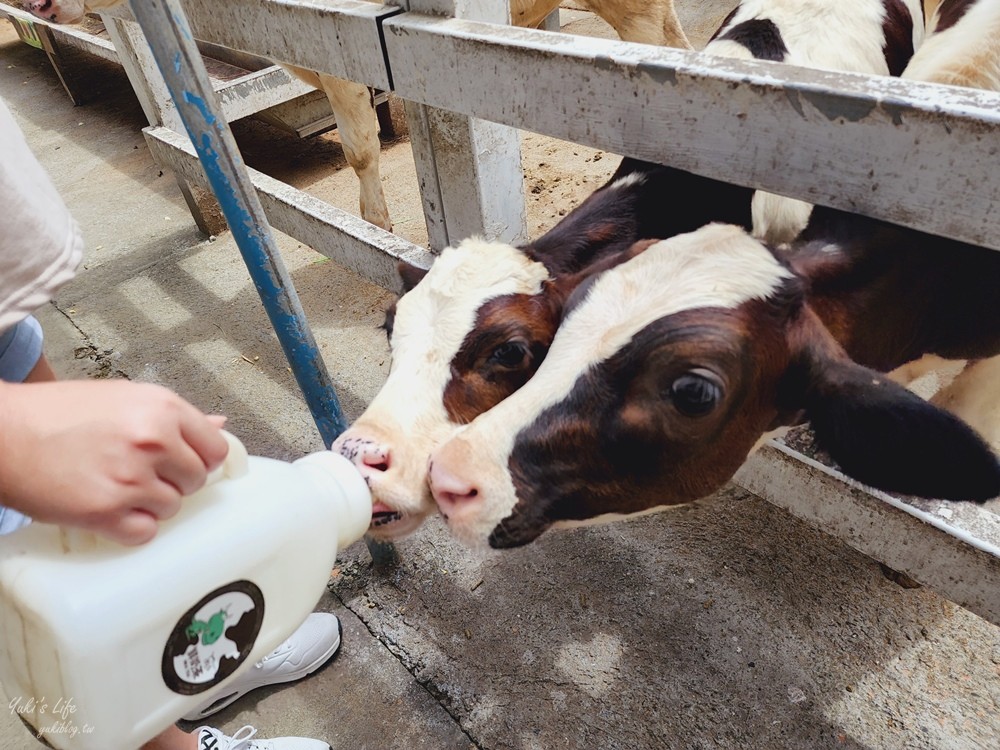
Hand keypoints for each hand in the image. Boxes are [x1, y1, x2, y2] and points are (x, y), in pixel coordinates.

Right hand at [0, 380, 228, 544]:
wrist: (4, 434)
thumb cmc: (58, 413)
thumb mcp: (123, 396)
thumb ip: (174, 415)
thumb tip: (219, 425)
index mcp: (163, 408)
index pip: (215, 448)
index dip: (201, 458)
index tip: (185, 462)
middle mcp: (153, 441)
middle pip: (196, 480)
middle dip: (174, 480)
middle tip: (141, 472)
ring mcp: (131, 478)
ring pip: (172, 507)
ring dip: (151, 504)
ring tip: (118, 486)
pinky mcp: (106, 511)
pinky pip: (145, 532)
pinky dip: (131, 527)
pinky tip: (111, 509)